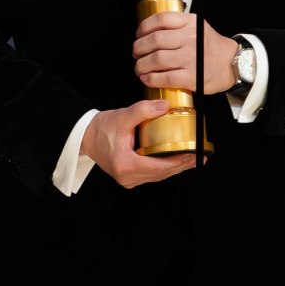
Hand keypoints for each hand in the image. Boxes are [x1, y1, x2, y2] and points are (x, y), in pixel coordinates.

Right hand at [80, 100, 196, 188]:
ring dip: (175, 168)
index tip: (193, 155)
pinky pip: (151, 175)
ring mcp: (128, 179)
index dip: (178, 161)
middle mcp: (127, 176)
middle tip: (199, 157)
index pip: (159, 166)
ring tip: (192, 159)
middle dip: (182, 165)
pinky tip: (175, 161)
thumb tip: (165, 106)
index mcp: (126, 164)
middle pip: (161, 174)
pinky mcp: (129, 177)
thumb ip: (143, 111)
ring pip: (158, 176)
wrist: (85, 136)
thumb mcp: (122, 117)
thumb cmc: (101, 128)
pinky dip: (164, 168)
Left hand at [133, 12, 236, 93]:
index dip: (144, 27)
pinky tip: (147, 79)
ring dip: (142, 65)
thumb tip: (149, 31)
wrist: (232, 64)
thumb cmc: (212, 47)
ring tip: (140, 68)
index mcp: (191, 23)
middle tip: (136, 54)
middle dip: (139, 48)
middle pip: (154, 40)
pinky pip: (165, 78)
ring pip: (157, 59)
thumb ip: (178, 26)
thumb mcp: (198, 27)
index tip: (139, 35)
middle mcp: (190, 39)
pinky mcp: (192, 77)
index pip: (161, 19)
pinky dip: (152, 79)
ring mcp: (191, 58)